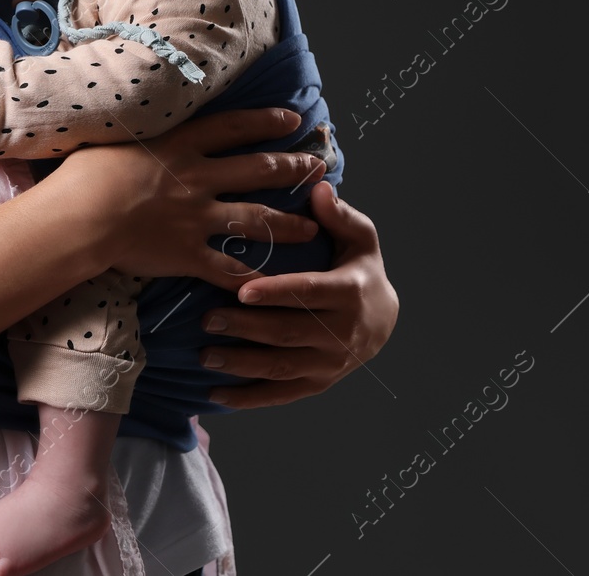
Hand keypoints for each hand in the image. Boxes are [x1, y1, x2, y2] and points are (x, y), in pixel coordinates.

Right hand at [45, 108, 324, 293]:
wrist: (80, 218)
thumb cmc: (84, 174)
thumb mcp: (114, 138)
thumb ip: (140, 134)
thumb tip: (137, 118)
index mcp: (181, 145)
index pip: (234, 128)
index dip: (266, 122)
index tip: (292, 121)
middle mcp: (198, 178)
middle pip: (257, 170)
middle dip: (292, 169)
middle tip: (319, 167)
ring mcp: (197, 218)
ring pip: (255, 220)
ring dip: (288, 224)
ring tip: (312, 229)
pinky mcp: (188, 254)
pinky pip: (227, 268)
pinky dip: (250, 278)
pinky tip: (271, 284)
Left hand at [198, 180, 396, 407]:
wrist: (384, 320)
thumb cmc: (359, 269)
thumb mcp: (360, 238)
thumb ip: (339, 215)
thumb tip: (318, 189)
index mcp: (349, 292)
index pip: (308, 292)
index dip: (275, 293)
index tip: (241, 291)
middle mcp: (342, 333)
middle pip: (287, 332)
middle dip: (244, 328)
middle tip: (206, 319)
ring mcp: (330, 364)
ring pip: (280, 367)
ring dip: (240, 364)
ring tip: (204, 355)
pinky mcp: (318, 384)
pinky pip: (281, 395)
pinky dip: (248, 398)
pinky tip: (215, 395)